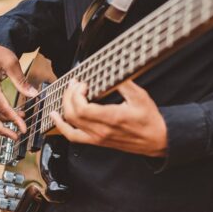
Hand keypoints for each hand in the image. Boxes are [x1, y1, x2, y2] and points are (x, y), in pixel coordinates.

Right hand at [0, 43, 37, 139]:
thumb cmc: (0, 52)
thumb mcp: (12, 63)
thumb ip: (21, 81)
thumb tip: (33, 95)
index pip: (2, 109)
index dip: (14, 120)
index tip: (24, 128)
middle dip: (2, 130)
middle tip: (17, 136)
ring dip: (3, 122)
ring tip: (21, 122)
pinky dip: (0, 114)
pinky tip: (14, 114)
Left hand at [50, 79, 166, 156]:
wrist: (157, 139)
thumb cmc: (149, 120)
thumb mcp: (140, 96)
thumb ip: (124, 83)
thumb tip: (112, 70)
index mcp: (111, 118)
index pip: (82, 108)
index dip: (77, 93)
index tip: (83, 84)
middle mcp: (101, 131)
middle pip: (73, 114)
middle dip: (69, 95)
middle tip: (75, 84)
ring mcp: (97, 138)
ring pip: (70, 125)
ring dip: (64, 107)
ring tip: (66, 94)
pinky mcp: (96, 141)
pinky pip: (73, 136)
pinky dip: (61, 126)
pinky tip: (56, 117)